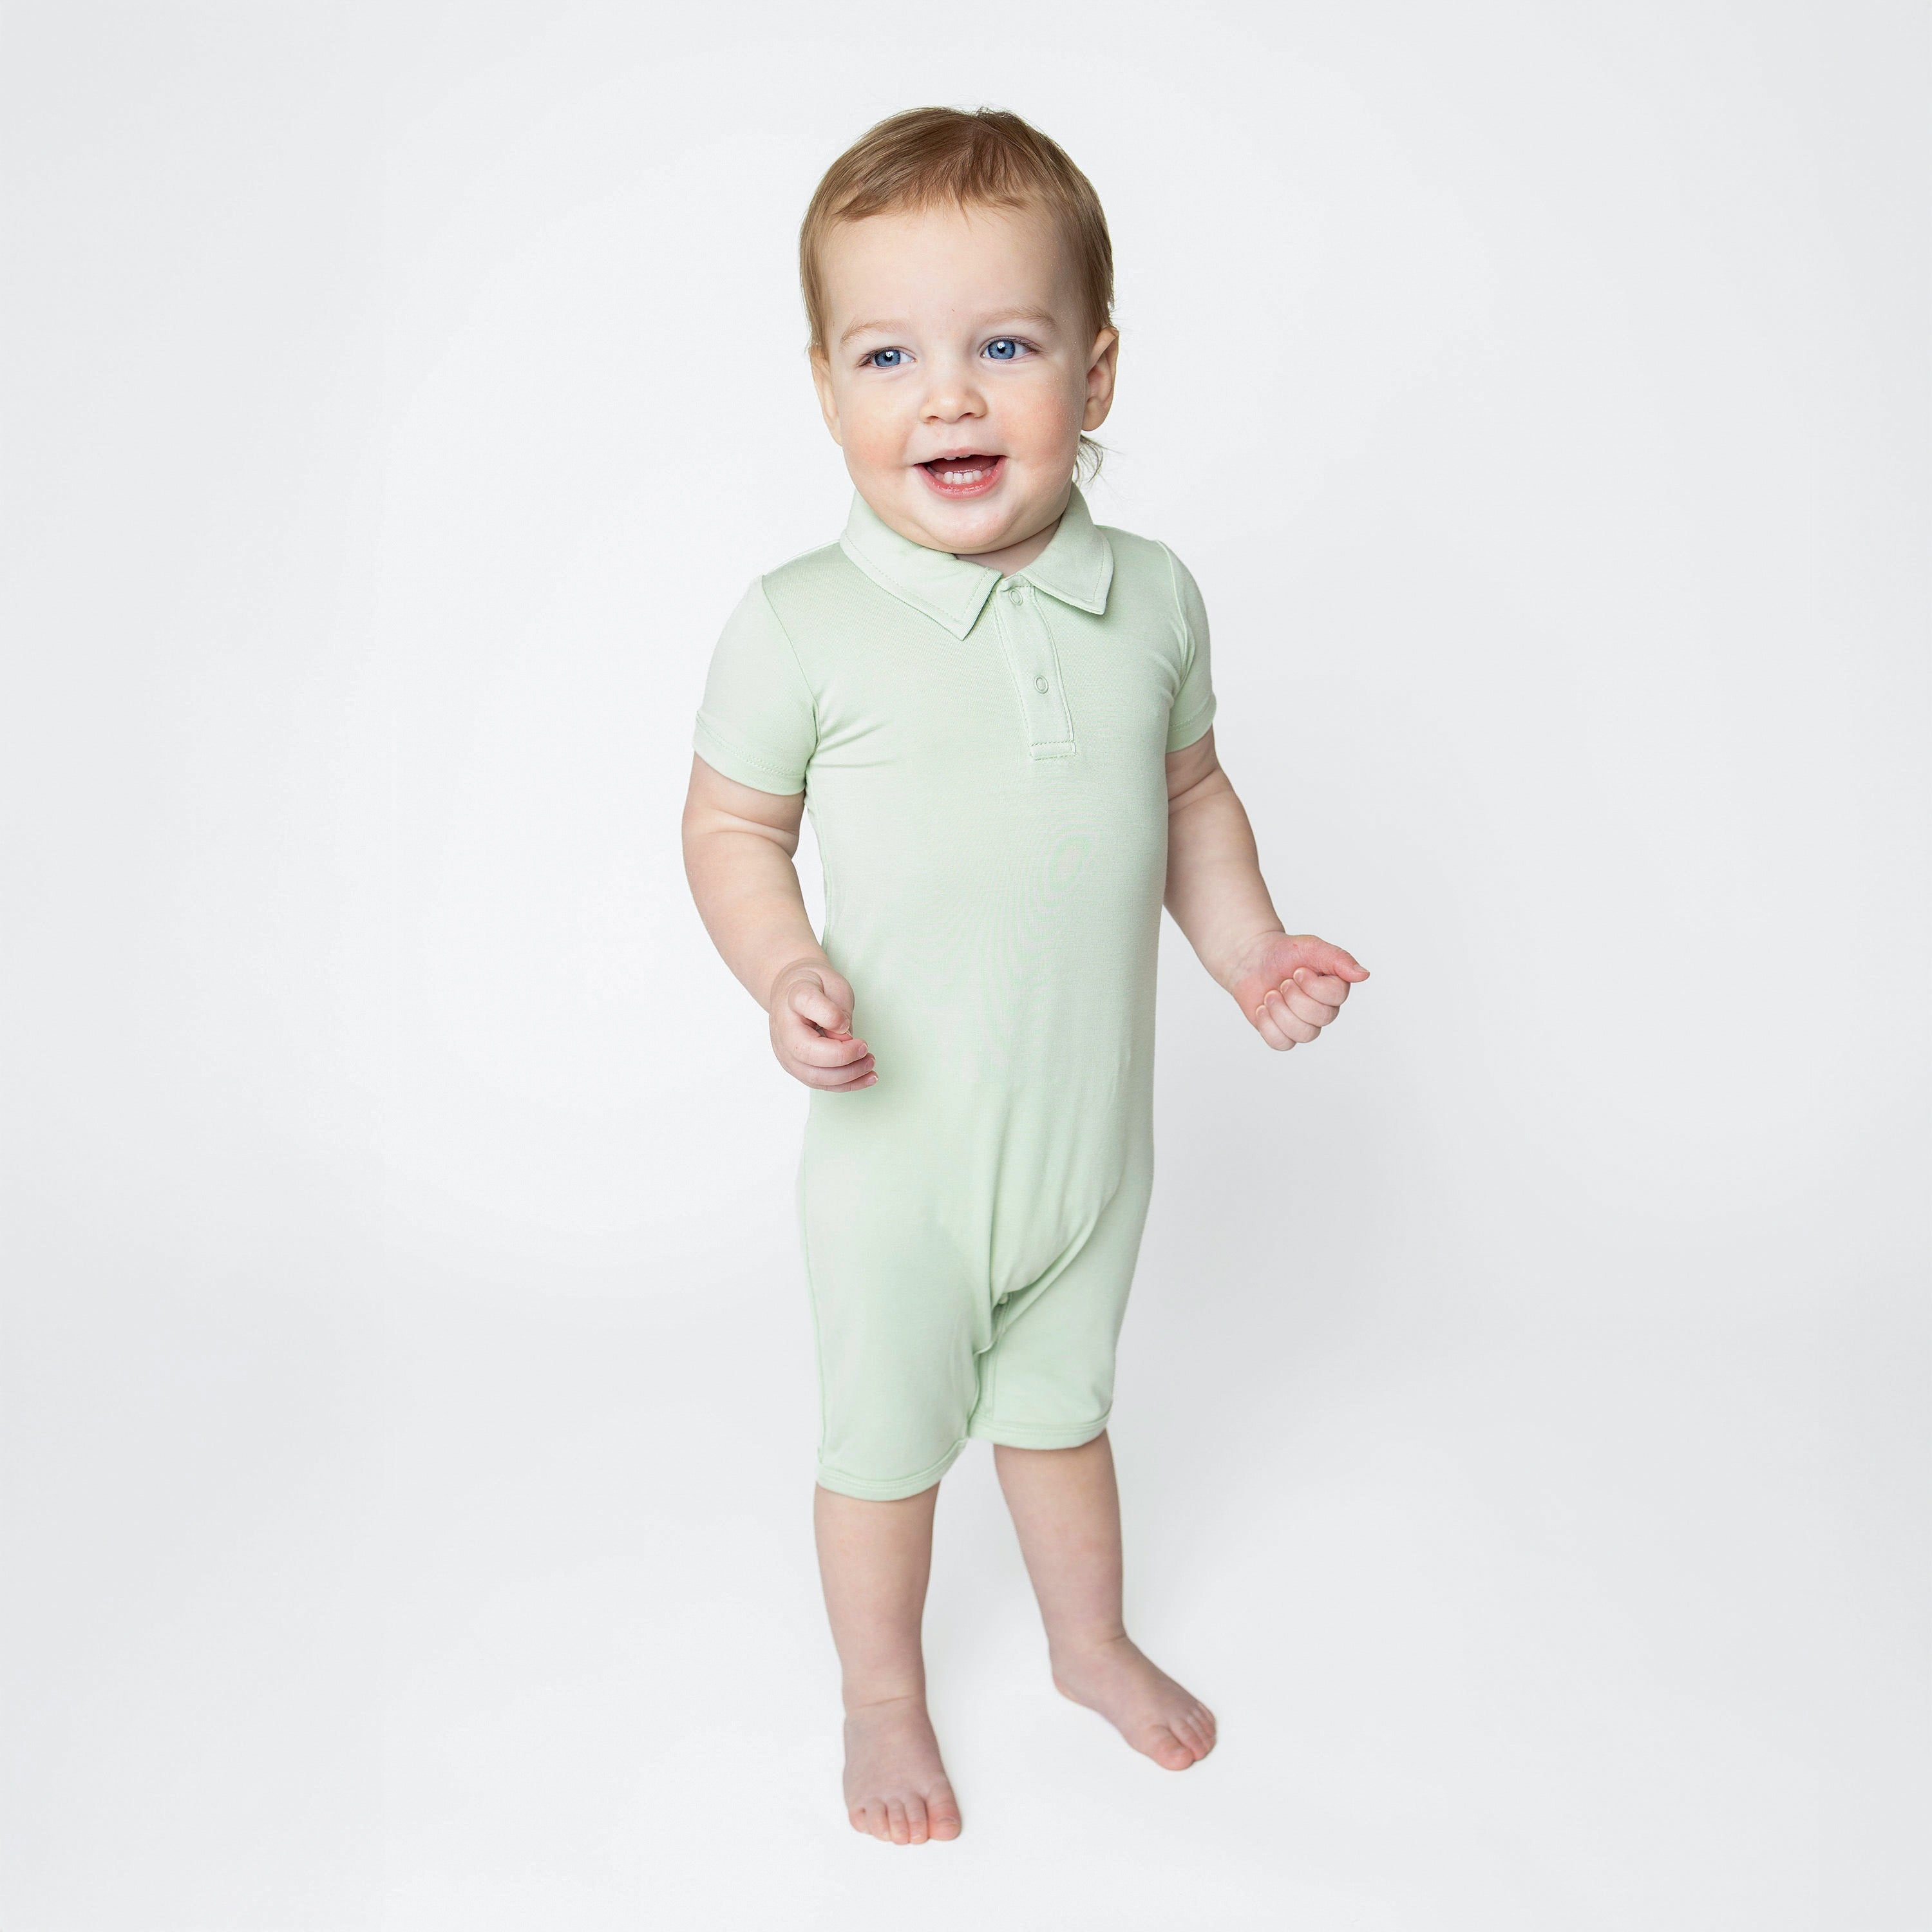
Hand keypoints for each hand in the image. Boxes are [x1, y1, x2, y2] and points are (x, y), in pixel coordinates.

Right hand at [768, 960, 877, 1091]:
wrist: (790, 993)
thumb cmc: (814, 987)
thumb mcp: (832, 983)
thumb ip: (835, 1009)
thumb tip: (843, 1038)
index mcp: (793, 999)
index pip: (808, 1006)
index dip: (832, 1019)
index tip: (848, 1024)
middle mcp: (783, 1030)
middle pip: (808, 1055)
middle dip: (843, 1058)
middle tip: (866, 1050)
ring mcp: (786, 1052)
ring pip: (814, 1077)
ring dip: (847, 1076)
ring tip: (869, 1064)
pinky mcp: (795, 1067)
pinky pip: (820, 1083)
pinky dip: (845, 1084)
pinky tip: (865, 1077)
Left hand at [1225, 932, 1369, 1052]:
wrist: (1251, 959)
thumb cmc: (1284, 952)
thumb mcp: (1311, 947)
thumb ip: (1338, 959)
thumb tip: (1364, 975)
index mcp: (1335, 990)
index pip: (1335, 997)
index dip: (1312, 985)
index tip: (1297, 970)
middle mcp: (1323, 1010)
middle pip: (1320, 1018)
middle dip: (1294, 997)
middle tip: (1283, 982)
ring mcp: (1303, 1025)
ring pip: (1303, 1034)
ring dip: (1280, 1011)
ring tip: (1270, 994)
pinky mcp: (1282, 1035)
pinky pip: (1281, 1043)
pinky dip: (1268, 1025)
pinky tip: (1263, 1008)